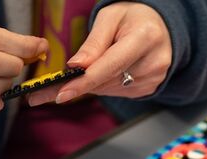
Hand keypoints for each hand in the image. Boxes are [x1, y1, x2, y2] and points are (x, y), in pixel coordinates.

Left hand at [27, 2, 171, 105]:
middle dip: (77, 84)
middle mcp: (153, 62)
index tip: (61, 94)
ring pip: (109, 89)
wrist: (160, 28)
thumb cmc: (134, 18)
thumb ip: (94, 43)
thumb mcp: (110, 17)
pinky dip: (103, 85)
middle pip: (106, 80)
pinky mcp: (149, 89)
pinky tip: (101, 74)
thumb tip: (76, 67)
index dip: (84, 82)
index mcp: (145, 38)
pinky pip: (116, 91)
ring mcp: (153, 79)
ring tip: (72, 79)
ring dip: (90, 84)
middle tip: (46, 91)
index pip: (109, 66)